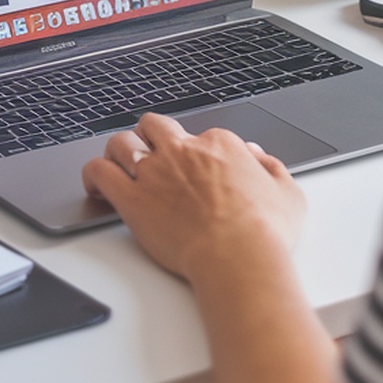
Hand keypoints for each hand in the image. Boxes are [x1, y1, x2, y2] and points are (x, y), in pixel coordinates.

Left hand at [83, 114, 306, 283]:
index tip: (193, 170)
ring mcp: (154, 172)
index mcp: (218, 145)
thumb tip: (256, 156)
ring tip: (119, 167)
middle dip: (149, 136)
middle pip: (153, 126)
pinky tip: (96, 186)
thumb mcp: (288, 194)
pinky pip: (100, 172)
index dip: (193, 152)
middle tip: (149, 155)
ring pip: (121, 143)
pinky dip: (93, 175)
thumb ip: (272, 169)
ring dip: (118, 152)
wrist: (239, 256)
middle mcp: (182, 151)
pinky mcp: (132, 198)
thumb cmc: (265, 232)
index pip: (197, 134)